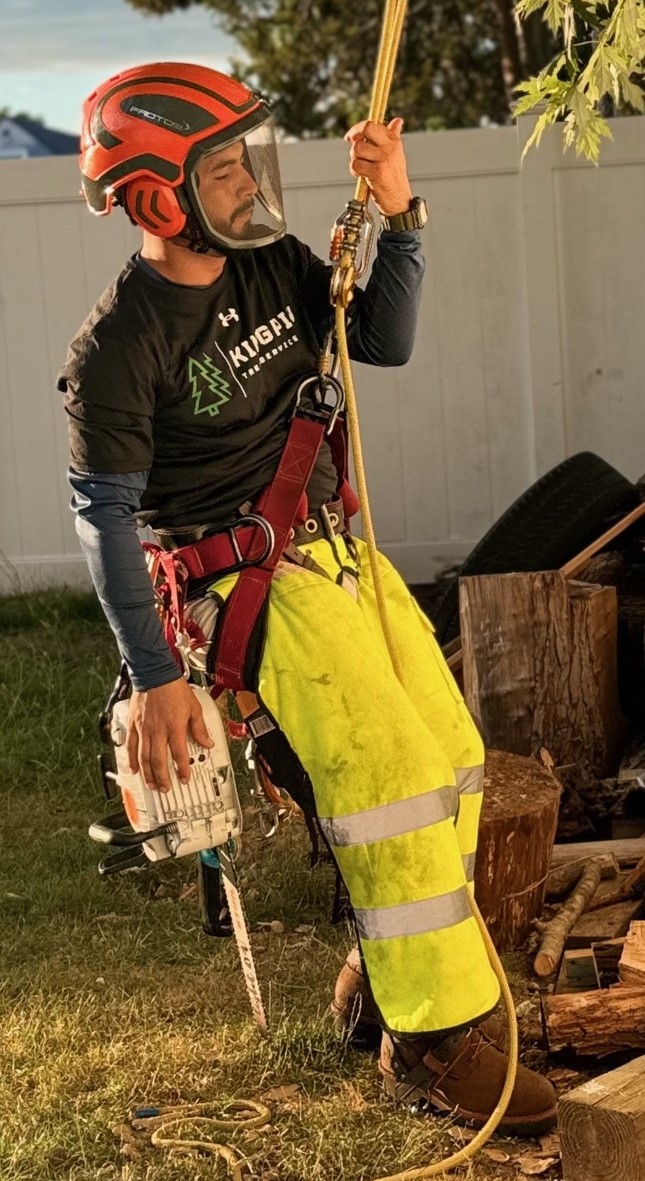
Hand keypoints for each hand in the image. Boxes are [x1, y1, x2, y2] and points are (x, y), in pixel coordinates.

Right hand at [127, 678, 213, 792]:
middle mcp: (158, 730)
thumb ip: (200, 728)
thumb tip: (208, 742)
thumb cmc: (173, 688)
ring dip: (147, 773)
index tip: (184, 778)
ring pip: (143, 757)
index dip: (182, 769)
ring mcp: (144, 728)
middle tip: (165, 788)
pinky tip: (133, 768)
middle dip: (162, 778)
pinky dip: (131, 759)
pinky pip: (130, 745)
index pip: (179, 754)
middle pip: (159, 760)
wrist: (154, 673)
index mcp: (175, 727)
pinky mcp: (133, 724)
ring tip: (151, 784)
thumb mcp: (194, 707)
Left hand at [345, 117, 412, 216]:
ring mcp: (383, 160)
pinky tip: (363, 176)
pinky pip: (356, 166)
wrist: (400, 200)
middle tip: (352, 144)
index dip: (357, 128)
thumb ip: (394, 136)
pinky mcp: (376, 173)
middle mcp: (389, 148)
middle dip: (353, 136)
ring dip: (354, 158)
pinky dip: (355, 171)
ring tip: (362, 166)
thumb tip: (398, 121)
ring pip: (357, 149)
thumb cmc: (395, 177)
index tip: (351, 135)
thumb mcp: (397, 154)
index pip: (372, 124)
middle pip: (365, 130)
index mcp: (393, 141)